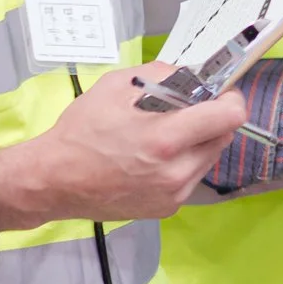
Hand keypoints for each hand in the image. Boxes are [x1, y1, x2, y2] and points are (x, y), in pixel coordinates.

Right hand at [0, 63, 247, 231]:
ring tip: (166, 135)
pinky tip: (155, 158)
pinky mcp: (167, 208)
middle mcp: (177, 171)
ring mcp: (174, 194)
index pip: (230, 115)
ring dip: (199, 142)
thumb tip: (193, 75)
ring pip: (209, 157)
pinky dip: (183, 163)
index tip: (217, 92)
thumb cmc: (82, 130)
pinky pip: (192, 177)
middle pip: (223, 136)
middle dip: (212, 119)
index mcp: (165, 138)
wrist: (52, 179)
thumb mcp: (118, 85)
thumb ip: (162, 75)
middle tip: (187, 111)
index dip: (228, 98)